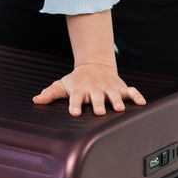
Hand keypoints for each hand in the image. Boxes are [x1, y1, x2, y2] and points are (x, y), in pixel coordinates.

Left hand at [32, 61, 146, 116]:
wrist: (94, 66)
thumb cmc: (77, 80)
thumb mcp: (62, 85)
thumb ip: (50, 94)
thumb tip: (36, 100)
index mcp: (80, 90)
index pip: (75, 98)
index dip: (74, 105)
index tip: (73, 112)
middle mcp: (95, 89)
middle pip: (97, 97)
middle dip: (98, 104)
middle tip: (99, 112)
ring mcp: (109, 88)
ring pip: (114, 94)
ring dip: (117, 100)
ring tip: (120, 108)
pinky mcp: (120, 87)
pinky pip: (131, 91)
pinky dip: (137, 96)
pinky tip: (142, 103)